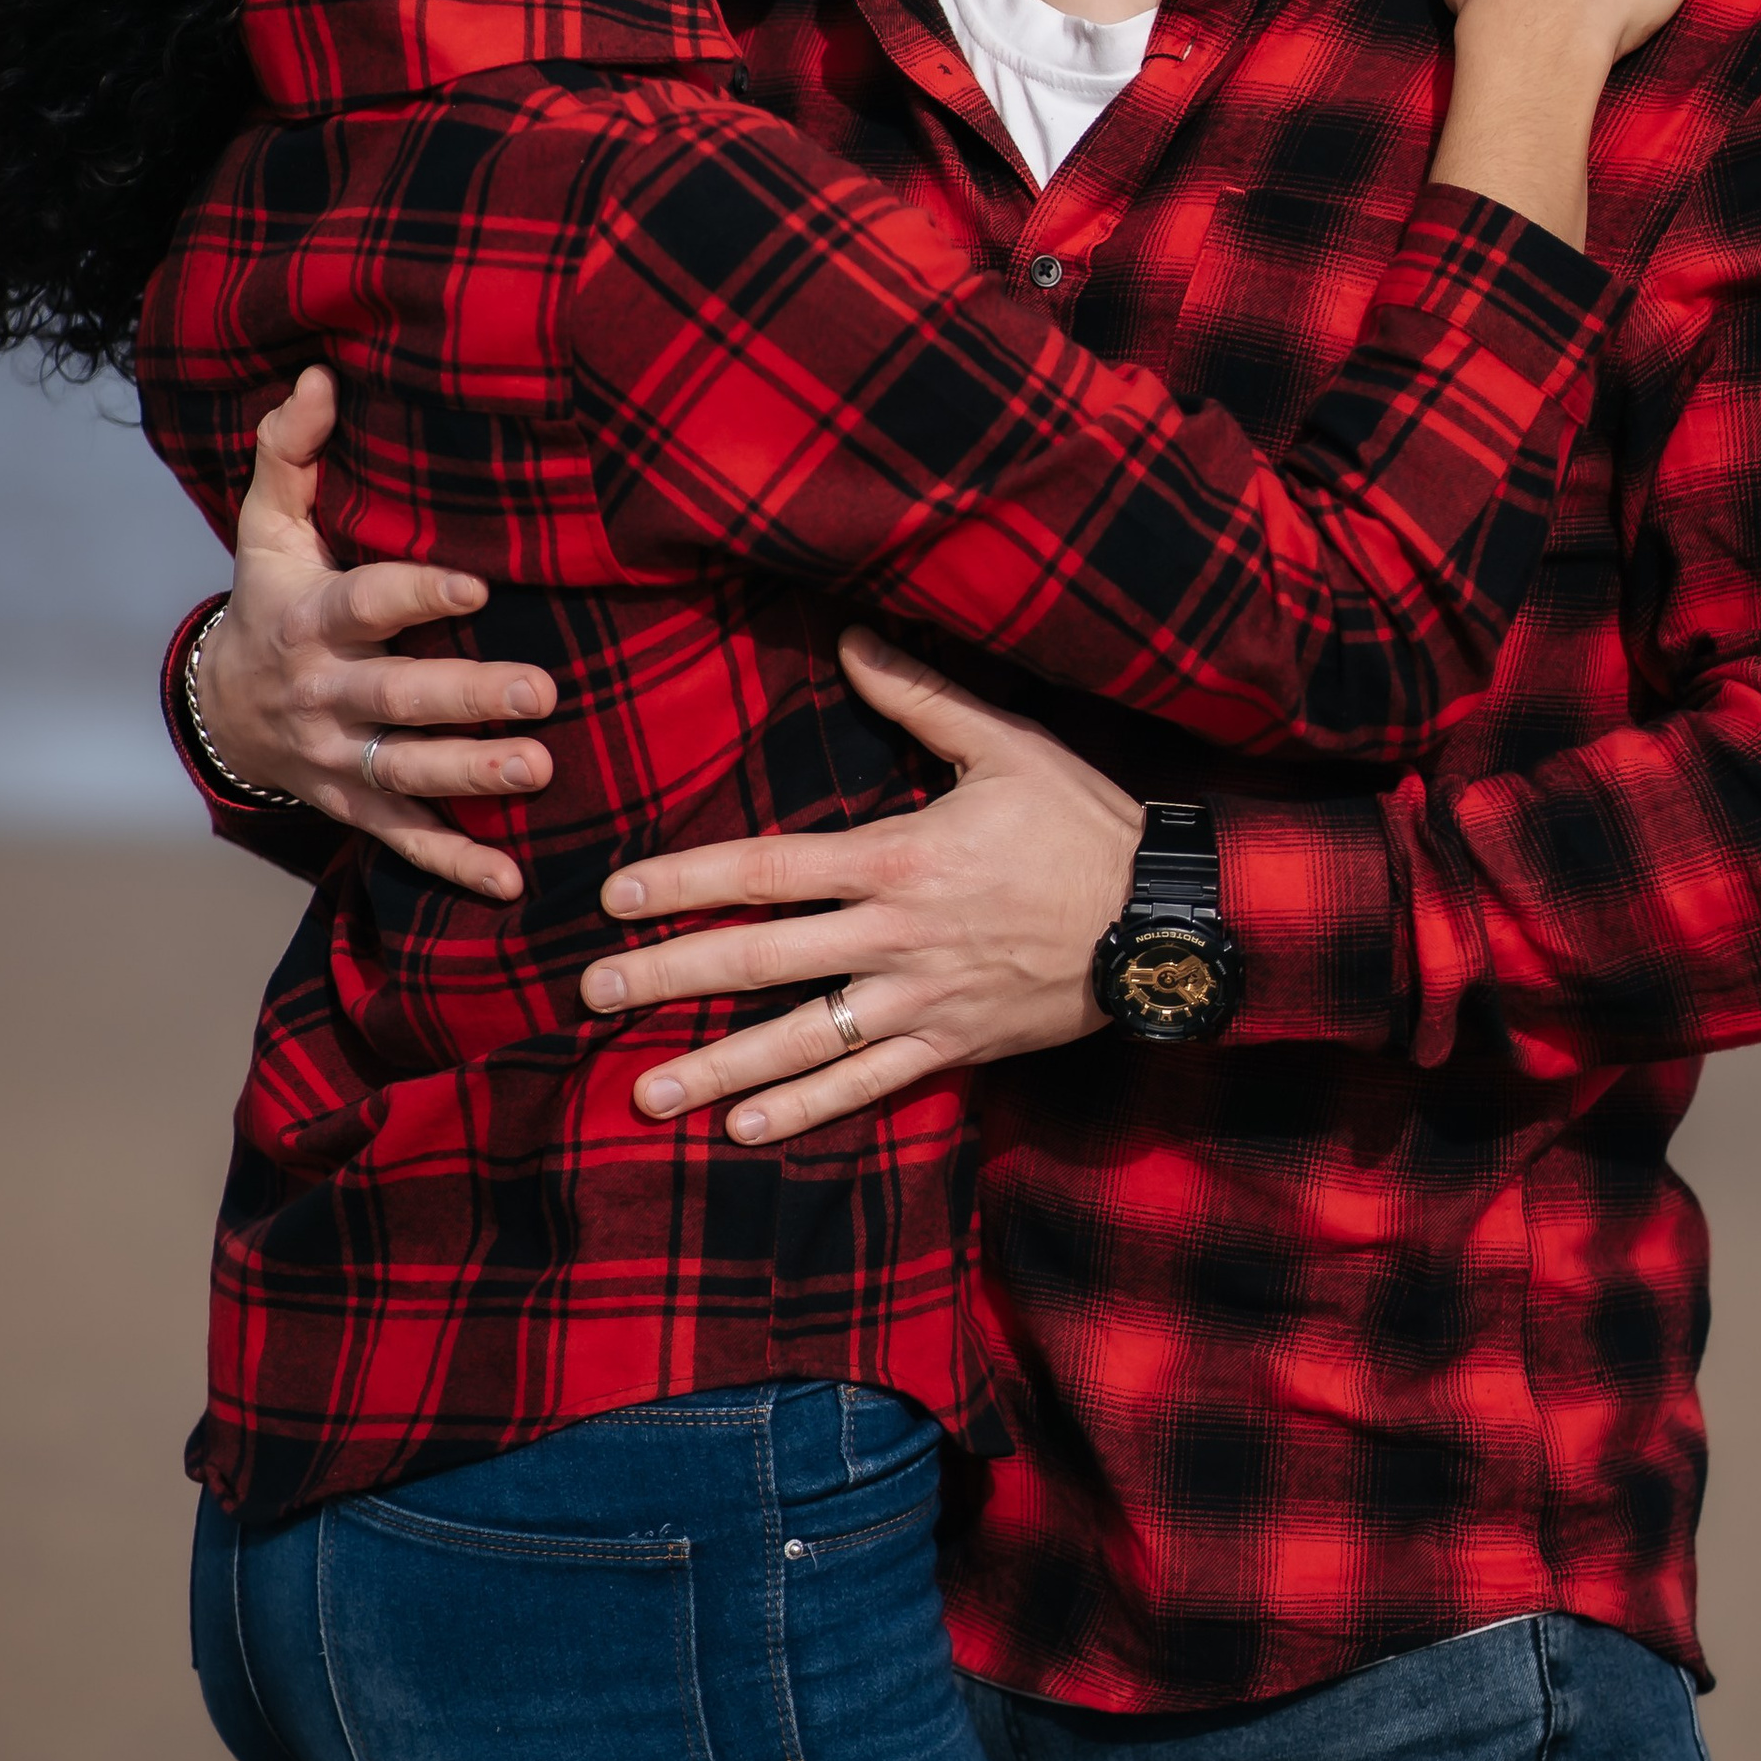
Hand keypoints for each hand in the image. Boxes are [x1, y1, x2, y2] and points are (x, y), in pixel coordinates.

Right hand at [193, 366, 557, 902]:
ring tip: (539, 770)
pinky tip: (512, 880)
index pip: (367, 603)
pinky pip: (404, 837)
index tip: (476, 586)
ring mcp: (338, 755)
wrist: (221, 710)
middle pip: (398, 697)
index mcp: (311, 619)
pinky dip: (455, 864)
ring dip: (473, 775)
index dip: (417, 593)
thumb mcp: (267, 528)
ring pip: (407, 769)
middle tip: (540, 692)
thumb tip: (320, 377)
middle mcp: (324, 693)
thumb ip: (291, 453)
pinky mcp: (353, 802)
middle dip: (467, 699)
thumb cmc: (270, 598)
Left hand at [577, 627, 1140, 1141]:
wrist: (1167, 921)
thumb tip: (852, 633)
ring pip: (800, 1039)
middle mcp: (894, 938)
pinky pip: (868, 1085)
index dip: (686, 882)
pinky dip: (806, 1109)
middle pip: (759, 960)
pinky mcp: (954, 1047)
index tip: (617, 896)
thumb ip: (920, 693)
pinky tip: (745, 1127)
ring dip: (718, 1066)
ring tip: (645, 1087)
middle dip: (669, 976)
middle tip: (592, 992)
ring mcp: (921, 1001)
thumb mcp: (1007, 744)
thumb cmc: (1083, 824)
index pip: (766, 871)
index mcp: (896, 859)